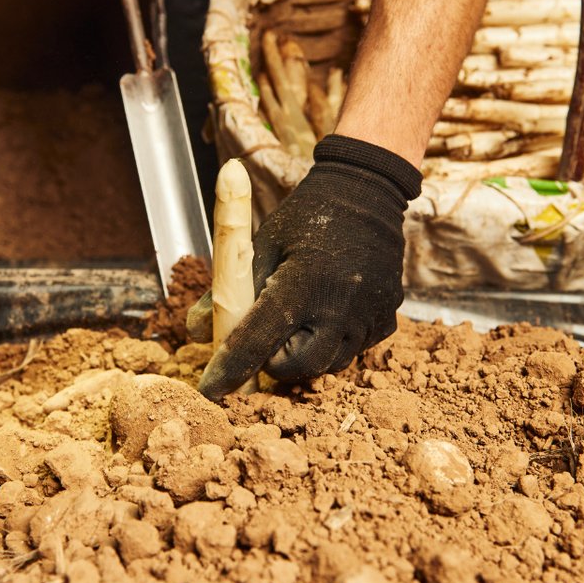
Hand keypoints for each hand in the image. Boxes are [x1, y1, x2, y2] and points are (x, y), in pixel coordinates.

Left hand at [187, 135, 422, 399]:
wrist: (366, 192)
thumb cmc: (304, 217)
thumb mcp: (259, 246)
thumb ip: (227, 290)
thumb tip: (197, 332)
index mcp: (301, 285)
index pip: (257, 344)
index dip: (230, 371)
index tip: (211, 390)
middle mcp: (339, 308)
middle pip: (296, 368)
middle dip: (274, 361)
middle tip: (266, 337)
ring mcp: (368, 317)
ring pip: (328, 364)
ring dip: (305, 353)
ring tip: (300, 318)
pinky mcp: (386, 319)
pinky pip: (354, 350)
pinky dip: (335, 341)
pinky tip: (330, 310)